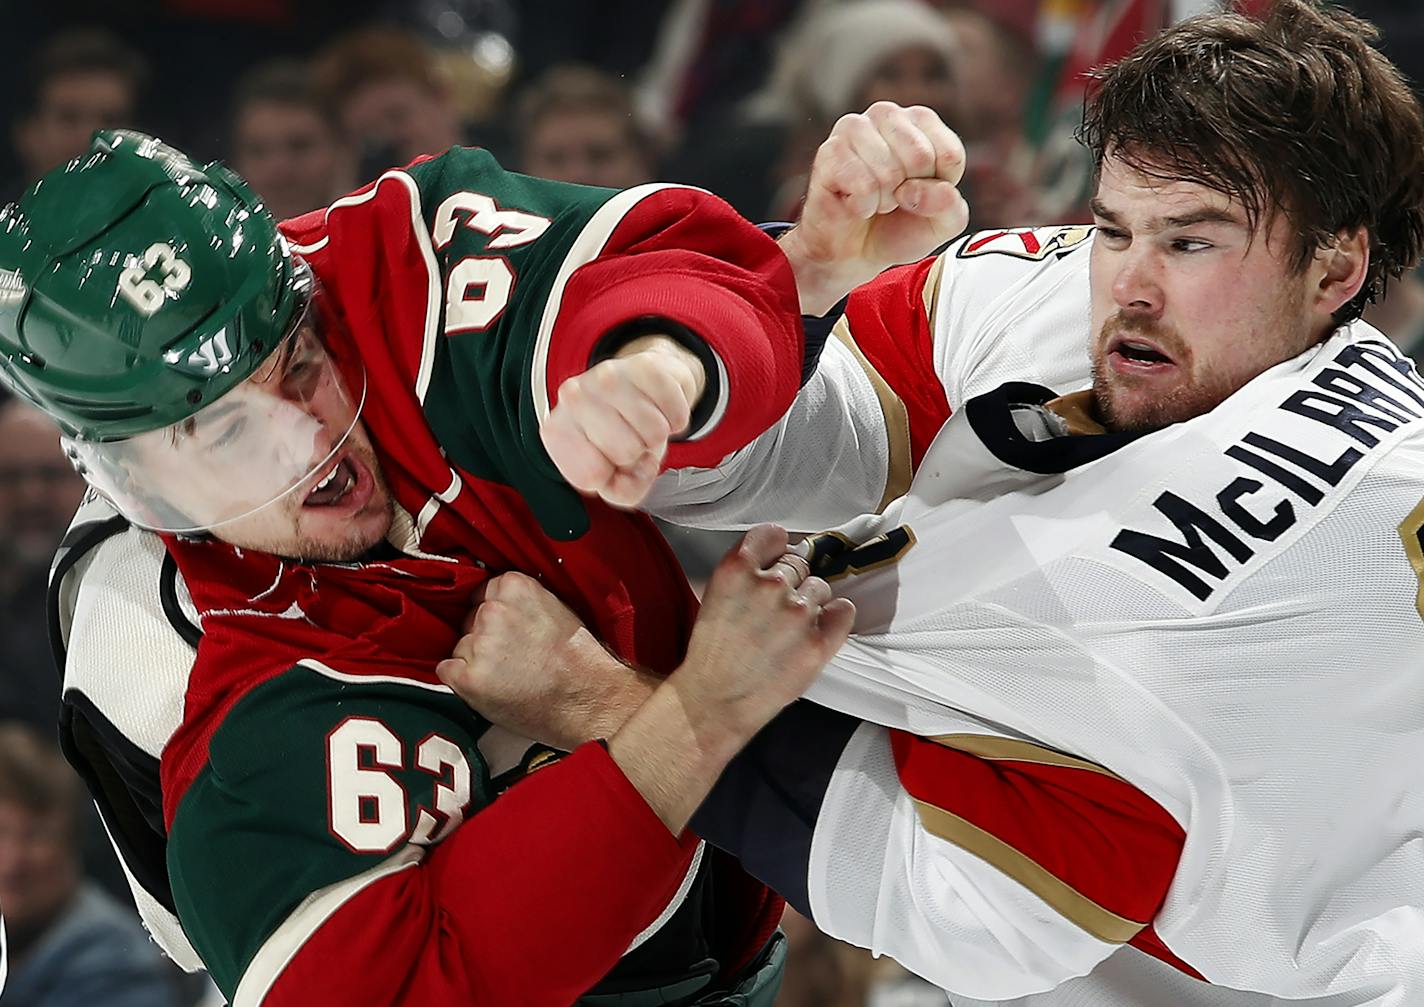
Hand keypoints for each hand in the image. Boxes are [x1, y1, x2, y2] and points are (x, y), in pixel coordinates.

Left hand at [436, 572, 656, 749]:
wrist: (588, 698)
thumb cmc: (579, 659)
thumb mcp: (557, 608)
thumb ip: (523, 601)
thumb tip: (500, 603)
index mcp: (514, 587)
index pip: (482, 593)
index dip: (492, 614)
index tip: (504, 629)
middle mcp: (492, 611)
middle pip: (468, 620)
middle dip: (483, 637)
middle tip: (511, 657)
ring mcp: (478, 645)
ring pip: (459, 648)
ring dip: (474, 661)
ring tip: (508, 676)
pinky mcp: (468, 678)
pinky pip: (446, 672)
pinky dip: (461, 681)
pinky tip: (489, 687)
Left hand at [541, 335, 704, 508]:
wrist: (639, 382)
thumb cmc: (620, 432)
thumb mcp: (612, 474)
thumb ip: (621, 493)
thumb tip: (639, 473)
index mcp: (556, 430)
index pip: (591, 477)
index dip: (611, 478)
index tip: (608, 460)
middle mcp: (573, 397)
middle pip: (625, 453)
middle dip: (637, 453)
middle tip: (630, 436)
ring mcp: (607, 376)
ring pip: (654, 432)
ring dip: (657, 435)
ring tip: (643, 421)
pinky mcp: (644, 364)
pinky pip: (677, 413)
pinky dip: (677, 418)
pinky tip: (660, 407)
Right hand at [673, 524, 855, 741]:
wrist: (714, 702)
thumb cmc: (711, 656)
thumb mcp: (714, 598)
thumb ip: (743, 573)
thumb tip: (774, 558)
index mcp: (736, 570)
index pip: (773, 535)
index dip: (777, 548)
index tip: (777, 558)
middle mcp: (769, 585)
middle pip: (798, 562)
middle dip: (791, 581)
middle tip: (777, 610)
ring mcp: (797, 614)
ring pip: (821, 587)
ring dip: (811, 603)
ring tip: (789, 629)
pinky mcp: (817, 643)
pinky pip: (844, 611)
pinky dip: (837, 617)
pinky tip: (820, 629)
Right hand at [780, 102, 969, 313]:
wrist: (853, 253)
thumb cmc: (898, 227)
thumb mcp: (942, 223)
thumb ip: (951, 206)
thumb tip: (923, 190)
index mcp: (921, 121)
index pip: (949, 154)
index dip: (938, 189)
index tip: (919, 193)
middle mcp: (886, 115)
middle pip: (920, 158)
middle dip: (909, 193)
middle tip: (892, 198)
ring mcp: (854, 129)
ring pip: (890, 172)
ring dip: (883, 200)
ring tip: (872, 199)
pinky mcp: (829, 151)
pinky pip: (863, 186)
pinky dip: (863, 207)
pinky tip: (854, 203)